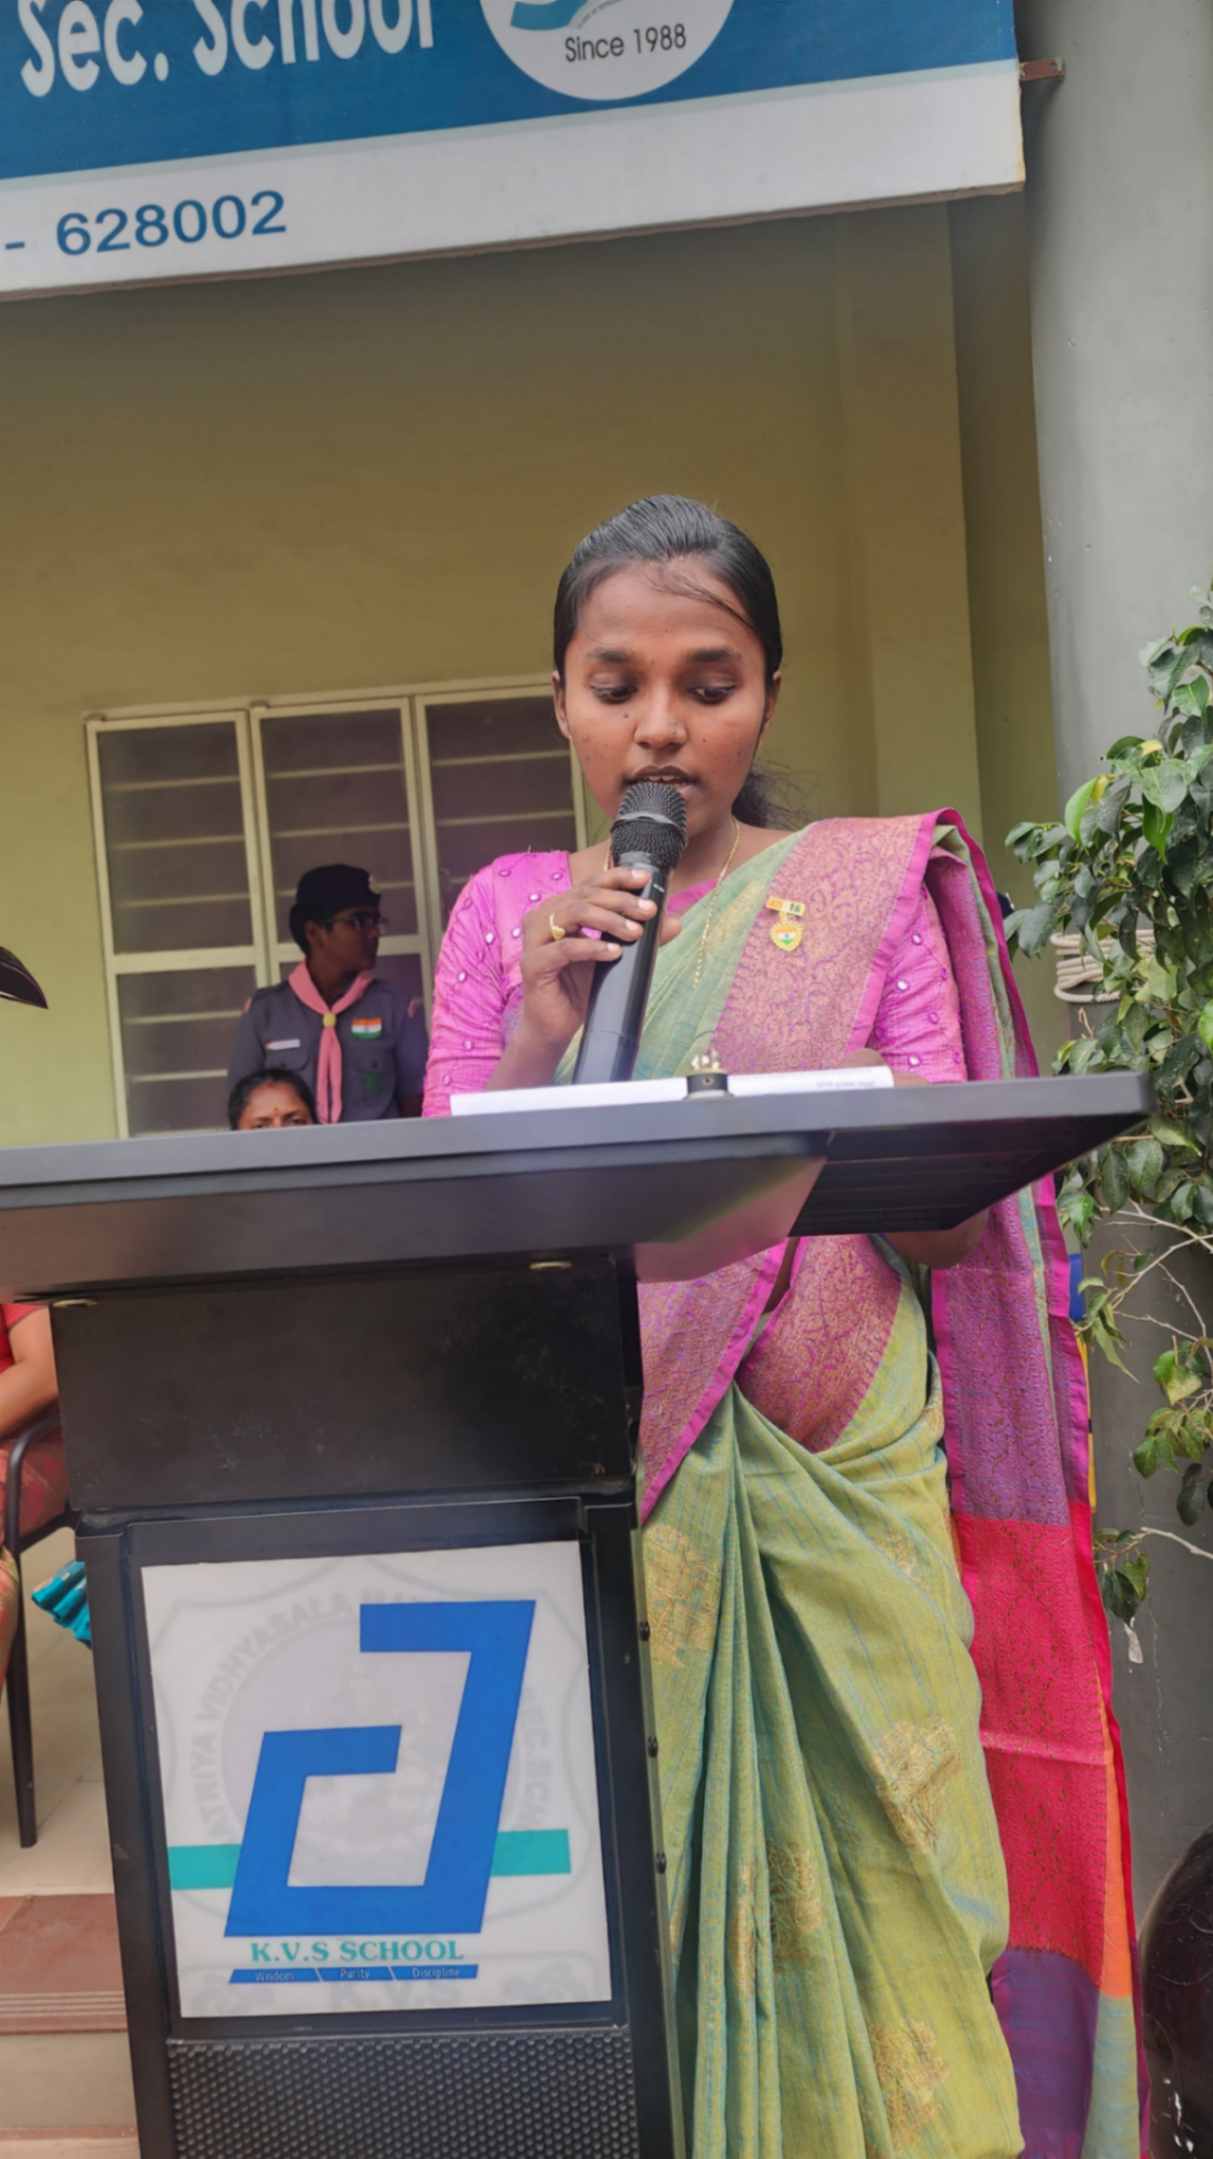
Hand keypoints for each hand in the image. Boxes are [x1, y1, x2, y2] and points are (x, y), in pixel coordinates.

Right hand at [516, 866, 681, 1058]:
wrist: (556, 1024)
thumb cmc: (580, 987)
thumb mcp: (614, 957)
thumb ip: (639, 937)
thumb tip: (675, 922)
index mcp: (560, 909)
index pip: (590, 884)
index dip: (617, 878)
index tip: (645, 880)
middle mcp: (543, 917)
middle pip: (584, 896)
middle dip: (620, 901)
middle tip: (648, 912)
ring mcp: (535, 940)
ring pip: (573, 914)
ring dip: (608, 920)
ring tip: (634, 933)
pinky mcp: (533, 964)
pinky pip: (564, 949)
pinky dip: (592, 948)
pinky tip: (614, 953)